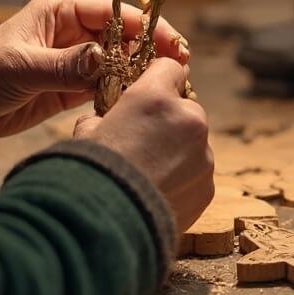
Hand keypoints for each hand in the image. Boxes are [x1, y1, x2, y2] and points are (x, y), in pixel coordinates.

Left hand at [0, 0, 188, 138]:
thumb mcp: (22, 66)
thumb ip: (65, 64)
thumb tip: (106, 60)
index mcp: (61, 11)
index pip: (115, 12)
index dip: (147, 26)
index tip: (173, 43)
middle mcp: (74, 32)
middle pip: (125, 37)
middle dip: (151, 50)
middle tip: (180, 68)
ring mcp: (76, 60)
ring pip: (120, 63)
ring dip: (141, 74)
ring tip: (166, 88)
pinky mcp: (72, 88)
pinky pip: (107, 88)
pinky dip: (124, 95)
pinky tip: (140, 103)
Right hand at [74, 58, 214, 237]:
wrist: (102, 226)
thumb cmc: (88, 173)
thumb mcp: (85, 134)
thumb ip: (102, 118)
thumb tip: (101, 122)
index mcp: (155, 98)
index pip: (170, 68)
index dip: (158, 79)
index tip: (151, 91)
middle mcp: (187, 120)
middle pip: (185, 109)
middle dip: (168, 121)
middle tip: (142, 144)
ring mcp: (203, 155)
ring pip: (193, 144)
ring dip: (176, 153)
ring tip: (146, 176)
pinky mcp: (207, 186)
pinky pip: (197, 174)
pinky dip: (182, 181)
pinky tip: (156, 194)